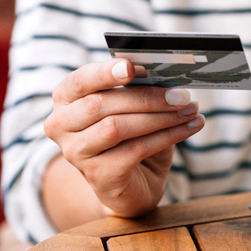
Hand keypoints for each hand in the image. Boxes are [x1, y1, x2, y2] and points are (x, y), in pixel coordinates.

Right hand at [43, 58, 204, 217]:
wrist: (131, 184)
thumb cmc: (129, 137)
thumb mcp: (130, 107)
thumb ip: (135, 89)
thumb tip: (162, 73)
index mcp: (66, 99)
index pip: (79, 81)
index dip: (104, 73)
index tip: (131, 66)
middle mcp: (61, 125)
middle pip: (100, 104)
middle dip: (145, 97)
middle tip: (181, 94)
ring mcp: (76, 153)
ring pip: (116, 127)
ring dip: (159, 117)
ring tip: (189, 111)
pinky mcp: (98, 175)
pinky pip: (134, 150)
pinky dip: (166, 137)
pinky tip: (187, 128)